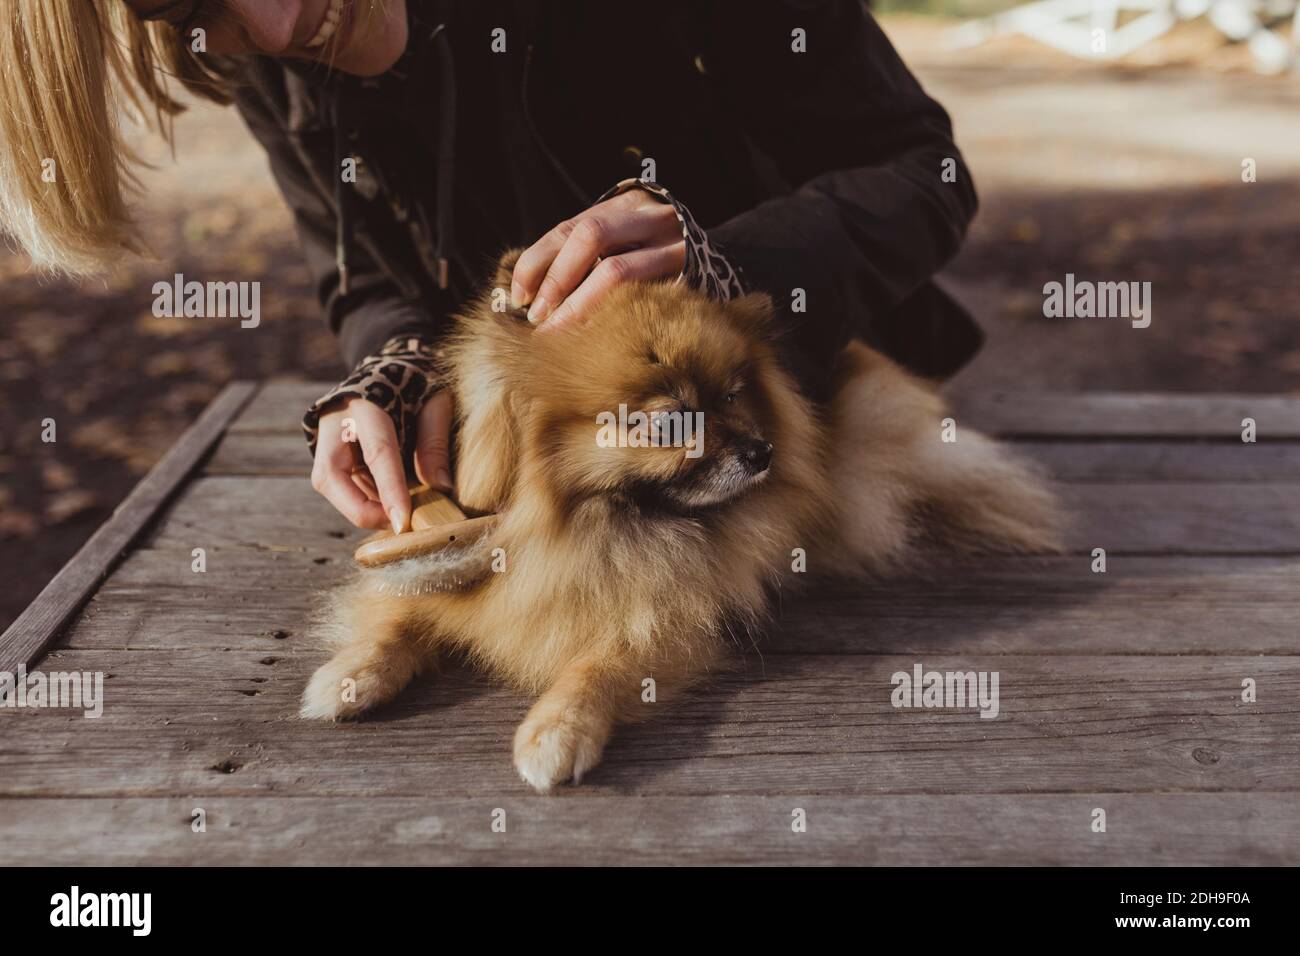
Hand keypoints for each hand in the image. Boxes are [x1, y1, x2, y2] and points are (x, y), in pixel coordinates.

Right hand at [311, 391, 454, 530]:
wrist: (386, 370)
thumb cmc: (415, 385)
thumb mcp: (434, 403)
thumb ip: (435, 442)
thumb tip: (441, 487)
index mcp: (365, 404)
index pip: (377, 452)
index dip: (390, 490)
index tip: (403, 521)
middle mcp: (336, 425)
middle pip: (331, 478)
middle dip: (362, 510)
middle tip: (398, 525)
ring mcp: (327, 443)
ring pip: (333, 489)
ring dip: (364, 509)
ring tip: (399, 513)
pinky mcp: (330, 458)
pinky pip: (342, 489)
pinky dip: (365, 502)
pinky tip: (390, 505)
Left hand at [511, 188, 684, 332]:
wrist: (723, 264)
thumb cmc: (655, 264)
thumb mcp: (622, 247)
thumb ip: (584, 260)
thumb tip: (530, 298)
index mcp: (623, 206)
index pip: (569, 228)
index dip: (538, 261)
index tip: (519, 296)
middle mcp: (647, 216)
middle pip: (589, 235)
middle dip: (556, 279)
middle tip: (537, 317)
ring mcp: (671, 242)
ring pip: (615, 268)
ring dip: (578, 304)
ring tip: (557, 331)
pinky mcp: (688, 274)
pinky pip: (642, 295)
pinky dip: (610, 315)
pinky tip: (594, 335)